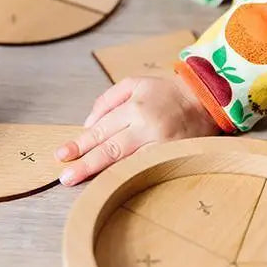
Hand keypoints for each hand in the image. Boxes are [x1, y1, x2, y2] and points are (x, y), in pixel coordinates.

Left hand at [56, 75, 219, 185]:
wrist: (205, 98)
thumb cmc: (165, 91)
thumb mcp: (134, 83)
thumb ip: (107, 100)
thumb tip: (88, 124)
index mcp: (135, 108)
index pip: (101, 129)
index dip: (81, 143)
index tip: (62, 154)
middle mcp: (146, 128)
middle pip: (110, 150)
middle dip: (85, 164)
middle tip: (65, 176)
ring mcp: (161, 145)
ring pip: (126, 163)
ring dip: (102, 173)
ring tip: (80, 181)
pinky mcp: (172, 157)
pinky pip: (145, 168)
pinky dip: (126, 176)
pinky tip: (111, 184)